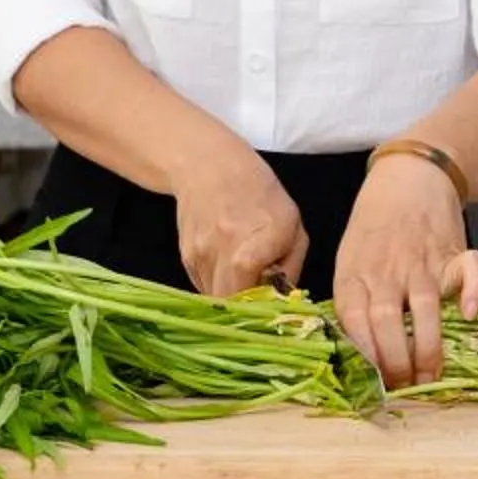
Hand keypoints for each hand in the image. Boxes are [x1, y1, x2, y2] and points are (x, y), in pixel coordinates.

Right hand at [170, 140, 309, 298]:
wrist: (208, 166)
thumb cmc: (260, 193)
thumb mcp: (292, 226)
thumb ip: (291, 267)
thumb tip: (283, 301)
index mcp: (251, 249)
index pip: (249, 302)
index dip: (261, 312)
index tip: (272, 309)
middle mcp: (221, 255)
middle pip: (228, 307)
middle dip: (244, 310)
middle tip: (259, 300)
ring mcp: (199, 257)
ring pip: (214, 298)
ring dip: (230, 295)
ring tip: (243, 273)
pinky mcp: (185, 257)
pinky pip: (203, 285)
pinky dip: (217, 283)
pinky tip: (226, 262)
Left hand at [334, 155, 477, 388]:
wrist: (409, 176)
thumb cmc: (375, 225)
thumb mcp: (349, 258)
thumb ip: (354, 300)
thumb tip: (358, 351)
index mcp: (355, 273)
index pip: (354, 322)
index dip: (365, 357)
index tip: (373, 384)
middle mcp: (386, 270)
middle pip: (387, 322)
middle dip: (396, 364)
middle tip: (404, 388)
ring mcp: (421, 262)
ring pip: (423, 309)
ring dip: (427, 348)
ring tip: (430, 376)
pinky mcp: (452, 251)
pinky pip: (469, 273)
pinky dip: (474, 293)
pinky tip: (471, 315)